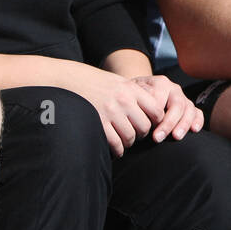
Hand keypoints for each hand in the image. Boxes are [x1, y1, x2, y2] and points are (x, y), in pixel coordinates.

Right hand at [68, 67, 201, 154]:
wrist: (73, 80)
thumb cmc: (100, 83)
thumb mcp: (122, 83)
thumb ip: (138, 95)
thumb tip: (157, 114)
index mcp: (132, 89)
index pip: (156, 110)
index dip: (157, 121)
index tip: (152, 125)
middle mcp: (123, 100)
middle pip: (145, 127)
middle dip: (142, 134)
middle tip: (137, 135)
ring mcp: (110, 112)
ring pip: (130, 137)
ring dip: (129, 143)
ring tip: (126, 141)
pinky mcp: (98, 122)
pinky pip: (115, 143)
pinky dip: (118, 150)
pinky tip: (117, 150)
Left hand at [130, 75, 204, 142]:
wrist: (139, 93)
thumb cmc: (135, 97)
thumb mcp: (132, 95)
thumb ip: (138, 100)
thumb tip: (143, 113)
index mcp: (160, 83)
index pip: (160, 99)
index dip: (154, 115)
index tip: (147, 128)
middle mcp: (174, 89)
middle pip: (176, 105)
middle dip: (168, 123)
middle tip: (158, 138)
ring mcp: (183, 98)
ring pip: (189, 109)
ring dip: (183, 124)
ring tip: (176, 137)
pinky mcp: (189, 108)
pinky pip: (197, 112)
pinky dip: (198, 120)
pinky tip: (194, 130)